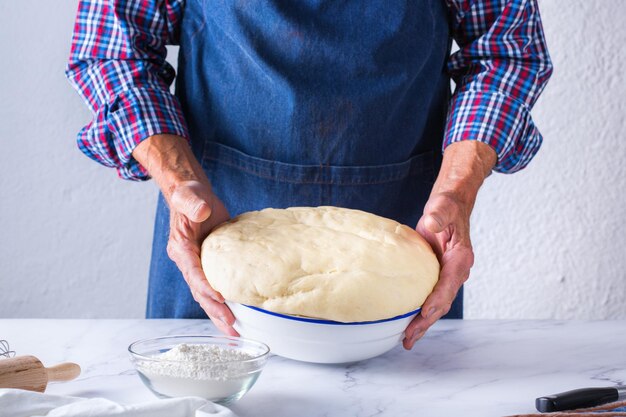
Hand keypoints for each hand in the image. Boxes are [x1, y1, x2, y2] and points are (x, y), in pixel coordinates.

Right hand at [133, 134, 237, 335]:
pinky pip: (216, 289)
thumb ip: (193, 204)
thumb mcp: (190, 196)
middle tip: (231, 326)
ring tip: (234, 333)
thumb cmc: (190, 196)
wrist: (194, 198)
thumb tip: (202, 212)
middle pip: (200, 291)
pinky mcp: (210, 267)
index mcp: (181, 248)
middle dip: (215, 310)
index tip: (219, 298)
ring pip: (207, 296)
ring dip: (219, 314)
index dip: (205, 286)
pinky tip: (237, 318)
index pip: (192, 271)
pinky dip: (225, 304)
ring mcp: (198, 267)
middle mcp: (187, 262)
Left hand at [403, 141, 495, 348]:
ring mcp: (446, 276)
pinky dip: (419, 311)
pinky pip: (428, 297)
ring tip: (406, 340)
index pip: (448, 284)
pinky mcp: (436, 276)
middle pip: (442, 302)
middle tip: (409, 338)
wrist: (449, 206)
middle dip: (426, 321)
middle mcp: (456, 272)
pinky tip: (406, 322)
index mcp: (460, 259)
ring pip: (436, 304)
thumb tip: (433, 223)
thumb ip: (439, 214)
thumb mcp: (443, 206)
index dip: (436, 300)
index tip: (423, 313)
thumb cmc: (447, 206)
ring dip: (422, 322)